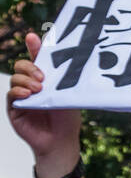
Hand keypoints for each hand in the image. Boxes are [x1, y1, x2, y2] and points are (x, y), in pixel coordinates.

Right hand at [6, 32, 81, 175]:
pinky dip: (18, 91)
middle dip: (30, 66)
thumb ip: (64, 79)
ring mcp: (21, 95)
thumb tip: (72, 60)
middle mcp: (31, 84)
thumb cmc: (68, 118)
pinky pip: (11, 94)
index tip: (33, 37)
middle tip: (43, 77)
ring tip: (39, 88)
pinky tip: (28, 94)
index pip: (38, 58)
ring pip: (16, 78)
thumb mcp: (69, 94)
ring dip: (26, 80)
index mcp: (46, 78)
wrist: (61, 140)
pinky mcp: (14, 107)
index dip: (34, 46)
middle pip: (22, 65)